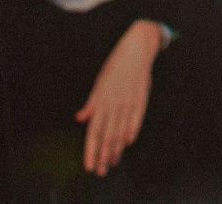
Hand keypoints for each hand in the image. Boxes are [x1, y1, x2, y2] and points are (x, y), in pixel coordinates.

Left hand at [76, 20, 163, 176]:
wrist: (136, 51)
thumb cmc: (114, 67)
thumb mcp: (99, 83)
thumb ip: (92, 103)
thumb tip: (81, 118)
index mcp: (100, 99)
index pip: (94, 132)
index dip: (91, 150)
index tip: (89, 165)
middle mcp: (114, 104)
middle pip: (107, 136)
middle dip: (102, 156)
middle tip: (99, 171)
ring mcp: (129, 104)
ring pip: (121, 133)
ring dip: (115, 150)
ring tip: (111, 163)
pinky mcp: (141, 101)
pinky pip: (136, 122)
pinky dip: (131, 134)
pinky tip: (126, 144)